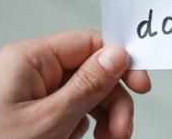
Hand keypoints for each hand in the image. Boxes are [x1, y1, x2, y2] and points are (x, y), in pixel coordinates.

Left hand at [0, 29, 150, 138]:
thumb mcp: (50, 119)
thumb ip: (88, 84)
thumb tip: (118, 55)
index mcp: (30, 59)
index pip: (89, 43)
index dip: (120, 61)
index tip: (141, 85)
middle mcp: (34, 70)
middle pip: (93, 72)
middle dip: (113, 100)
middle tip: (122, 128)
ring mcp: (37, 91)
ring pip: (88, 93)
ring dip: (106, 115)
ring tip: (111, 138)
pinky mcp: (40, 110)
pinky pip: (77, 108)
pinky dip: (90, 124)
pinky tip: (91, 138)